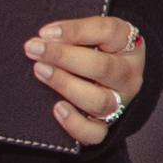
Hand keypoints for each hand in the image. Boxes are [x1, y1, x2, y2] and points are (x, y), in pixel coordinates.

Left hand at [26, 12, 148, 148]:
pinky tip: (57, 108)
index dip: (76, 30)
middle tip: (35, 49)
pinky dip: (75, 123)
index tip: (45, 32)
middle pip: (101, 67)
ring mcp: (119, 103)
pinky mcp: (107, 125)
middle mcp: (128, 75)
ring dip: (65, 84)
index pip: (108, 32)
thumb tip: (43, 37)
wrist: (102, 77)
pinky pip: (94, 132)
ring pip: (98, 100)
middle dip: (63, 57)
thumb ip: (73, 33)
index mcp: (128, 45)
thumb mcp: (91, 34)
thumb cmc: (92, 50)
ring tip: (41, 71)